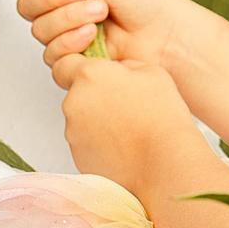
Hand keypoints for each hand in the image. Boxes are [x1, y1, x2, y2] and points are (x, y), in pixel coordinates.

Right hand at [15, 0, 208, 74]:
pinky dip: (70, 42)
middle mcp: (60, 10)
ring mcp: (65, 38)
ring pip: (39, 30)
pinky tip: (92, 37)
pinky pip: (51, 55)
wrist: (167, 36)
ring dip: (68, 17)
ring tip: (101, 13)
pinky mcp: (72, 63)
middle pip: (27, 5)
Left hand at [53, 54, 202, 195]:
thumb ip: (125, 66)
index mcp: (90, 76)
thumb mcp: (152, 72)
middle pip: (77, 93)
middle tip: (126, 104)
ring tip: (130, 129)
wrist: (163, 163)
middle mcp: (74, 102)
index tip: (95, 75)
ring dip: (99, 120)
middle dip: (97, 96)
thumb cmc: (162, 118)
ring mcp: (73, 132)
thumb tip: (117, 71)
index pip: (65, 63)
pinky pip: (86, 142)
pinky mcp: (78, 155)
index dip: (79, 67)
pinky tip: (125, 146)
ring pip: (82, 119)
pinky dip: (101, 143)